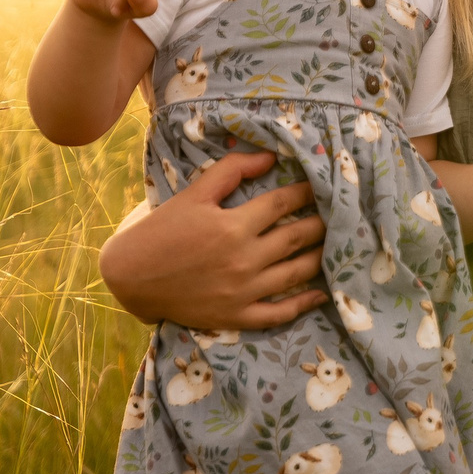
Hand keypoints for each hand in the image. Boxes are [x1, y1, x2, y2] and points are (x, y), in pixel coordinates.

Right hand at [99, 151, 327, 328]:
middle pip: (297, 237)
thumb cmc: (161, 230)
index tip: (321, 184)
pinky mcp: (237, 316)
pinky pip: (279, 313)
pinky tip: (322, 292)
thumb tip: (269, 157)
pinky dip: (304, 304)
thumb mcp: (193, 194)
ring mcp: (243, 291)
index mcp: (234, 225)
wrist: (131, 277)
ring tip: (338, 245)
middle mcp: (244, 259)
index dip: (306, 191)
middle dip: (322, 223)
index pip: (283, 203)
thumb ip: (231, 172)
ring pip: (295, 273)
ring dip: (321, 258)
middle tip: (341, 213)